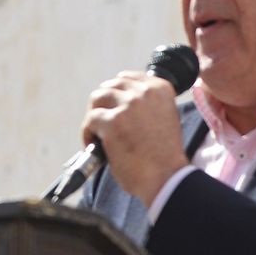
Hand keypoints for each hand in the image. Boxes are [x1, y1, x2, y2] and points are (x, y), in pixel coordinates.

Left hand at [80, 71, 189, 206]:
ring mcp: (128, 106)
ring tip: (98, 133)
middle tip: (103, 123)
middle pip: (110, 86)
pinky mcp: (112, 122)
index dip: (117, 92)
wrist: (167, 177)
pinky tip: (96, 145)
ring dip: (95, 116)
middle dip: (104, 104)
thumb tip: (121, 102)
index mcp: (162, 89)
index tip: (114, 106)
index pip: (128, 77)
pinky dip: (88, 133)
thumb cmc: (165, 155)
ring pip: (97, 99)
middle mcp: (146, 92)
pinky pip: (90, 120)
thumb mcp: (166, 118)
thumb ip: (149, 105)